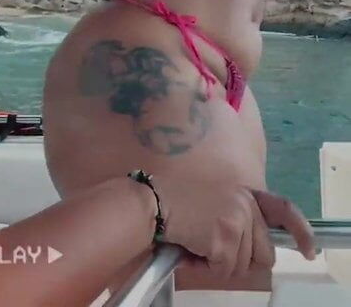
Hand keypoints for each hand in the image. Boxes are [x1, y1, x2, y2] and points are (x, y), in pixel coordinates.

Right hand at [154, 175, 314, 281]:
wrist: (154, 202)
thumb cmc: (179, 203)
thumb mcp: (218, 202)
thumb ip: (240, 217)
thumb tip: (255, 253)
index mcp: (246, 194)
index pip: (283, 209)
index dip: (300, 231)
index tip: (308, 250)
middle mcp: (246, 203)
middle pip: (262, 253)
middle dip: (238, 259)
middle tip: (212, 248)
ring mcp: (238, 218)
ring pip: (241, 266)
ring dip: (218, 263)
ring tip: (197, 243)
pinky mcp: (225, 236)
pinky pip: (223, 270)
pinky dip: (205, 267)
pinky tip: (191, 248)